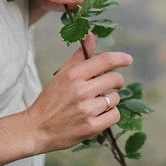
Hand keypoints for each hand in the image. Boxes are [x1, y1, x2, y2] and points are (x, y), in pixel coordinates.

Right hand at [22, 34, 131, 153]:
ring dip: (110, 100)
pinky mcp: (91, 127)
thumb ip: (79, 56)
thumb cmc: (50, 100)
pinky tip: (99, 115)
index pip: (105, 60)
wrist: (37, 130)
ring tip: (96, 103)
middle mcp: (81, 90)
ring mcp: (87, 110)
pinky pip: (115, 115)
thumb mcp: (61, 75)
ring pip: (115, 98)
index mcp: (73, 75)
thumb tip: (91, 35)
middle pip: (115, 79)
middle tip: (111, 84)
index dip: (121, 58)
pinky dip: (110, 114)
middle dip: (117, 81)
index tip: (128, 60)